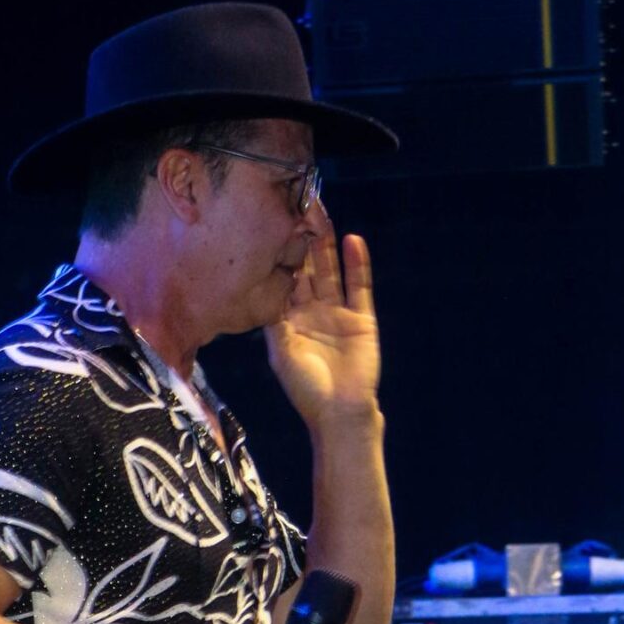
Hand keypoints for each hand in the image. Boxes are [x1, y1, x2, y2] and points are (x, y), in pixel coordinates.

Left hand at [266, 223, 380, 431]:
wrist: (340, 412)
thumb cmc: (306, 388)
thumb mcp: (281, 353)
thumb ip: (274, 320)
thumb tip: (262, 288)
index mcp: (289, 322)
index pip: (283, 282)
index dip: (279, 257)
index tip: (272, 229)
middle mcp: (312, 313)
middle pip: (306, 270)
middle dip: (301, 243)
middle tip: (296, 211)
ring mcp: (337, 313)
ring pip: (330, 272)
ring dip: (326, 247)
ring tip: (321, 218)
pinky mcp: (361, 317)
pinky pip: (359, 285)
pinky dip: (357, 263)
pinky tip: (352, 241)